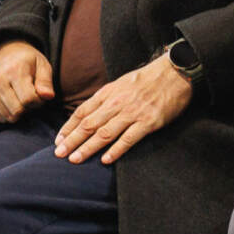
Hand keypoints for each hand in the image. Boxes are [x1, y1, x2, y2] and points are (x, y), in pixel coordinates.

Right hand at [0, 40, 55, 123]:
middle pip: (17, 111)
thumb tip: (48, 96)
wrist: (6, 55)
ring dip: (19, 112)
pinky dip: (9, 113)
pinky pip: (0, 118)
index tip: (39, 95)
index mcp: (13, 70)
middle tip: (31, 98)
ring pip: (8, 117)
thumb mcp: (42, 66)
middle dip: (28, 108)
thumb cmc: (28, 63)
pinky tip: (12, 101)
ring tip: (21, 98)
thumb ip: (46, 82)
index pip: (28, 99)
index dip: (39, 102)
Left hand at [54, 53, 192, 163]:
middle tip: (58, 154)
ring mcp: (132, 113)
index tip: (59, 140)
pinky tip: (105, 160)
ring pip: (104, 133)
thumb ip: (106, 98)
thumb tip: (89, 113)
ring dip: (88, 147)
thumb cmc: (147, 80)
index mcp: (108, 93)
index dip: (69, 127)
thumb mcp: (121, 83)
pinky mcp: (148, 122)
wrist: (175, 73)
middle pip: (89, 124)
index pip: (83, 112)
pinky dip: (116, 150)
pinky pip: (128, 139)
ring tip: (75, 159)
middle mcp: (117, 103)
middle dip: (72, 140)